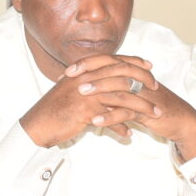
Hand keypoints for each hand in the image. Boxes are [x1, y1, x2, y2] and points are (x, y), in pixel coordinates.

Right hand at [20, 54, 161, 145]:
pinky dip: (122, 127)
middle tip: (157, 89)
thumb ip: (91, 85)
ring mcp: (87, 94)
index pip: (115, 60)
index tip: (149, 67)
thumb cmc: (55, 109)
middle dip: (144, 82)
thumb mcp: (73, 90)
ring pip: (123, 97)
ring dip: (142, 107)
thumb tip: (107, 85)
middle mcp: (88, 78)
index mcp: (85, 70)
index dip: (134, 62)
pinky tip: (129, 134)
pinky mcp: (86, 112)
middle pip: (124, 75)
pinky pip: (111, 118)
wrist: (37, 124)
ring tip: (155, 115)